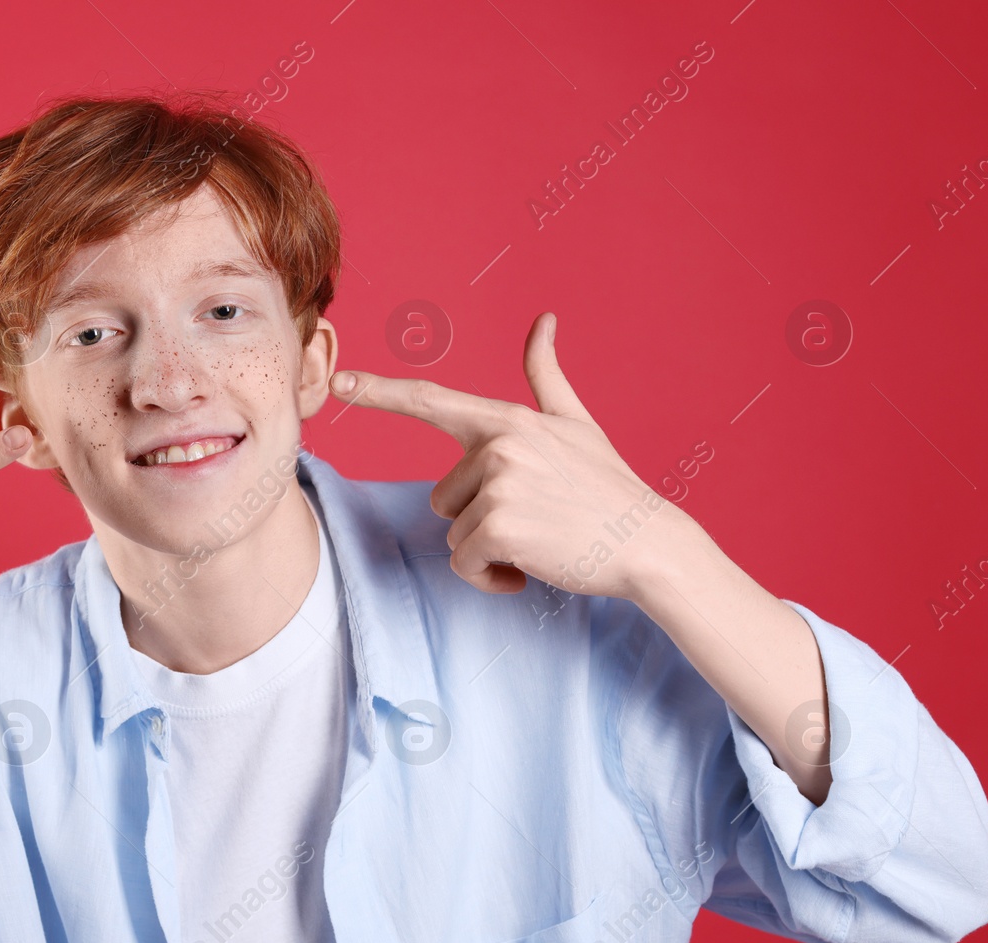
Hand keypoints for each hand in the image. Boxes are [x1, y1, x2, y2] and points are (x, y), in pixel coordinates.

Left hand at [329, 312, 692, 599]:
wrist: (649, 543)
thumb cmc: (607, 488)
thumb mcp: (576, 425)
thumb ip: (546, 377)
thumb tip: (544, 321)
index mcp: (508, 420)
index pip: (431, 401)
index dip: (380, 392)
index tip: (338, 384)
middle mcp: (499, 444)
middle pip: (443, 497)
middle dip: (480, 519)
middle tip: (535, 519)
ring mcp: (499, 483)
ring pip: (455, 533)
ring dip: (488, 549)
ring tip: (538, 540)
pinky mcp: (500, 525)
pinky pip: (464, 563)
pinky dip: (491, 577)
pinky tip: (531, 569)